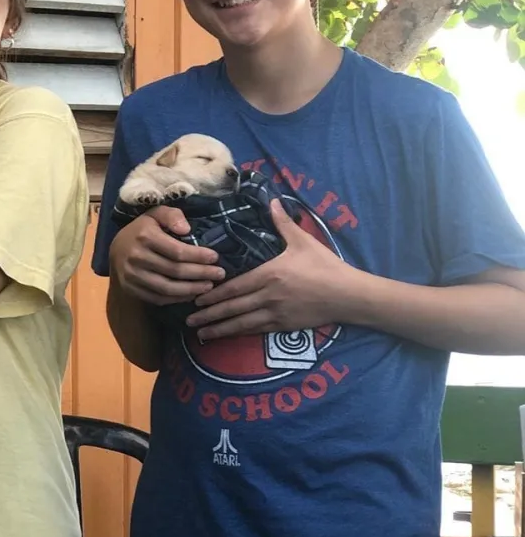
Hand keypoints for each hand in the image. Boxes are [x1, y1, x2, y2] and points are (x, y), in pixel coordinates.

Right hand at [110, 206, 225, 306]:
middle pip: (175, 271)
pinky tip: (190, 294)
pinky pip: (157, 298)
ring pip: (167, 288)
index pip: (177, 251)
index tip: (215, 257)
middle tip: (219, 274)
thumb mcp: (156, 214)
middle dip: (201, 274)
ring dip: (191, 290)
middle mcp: (136, 257)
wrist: (115, 249)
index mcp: (144, 236)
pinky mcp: (131, 288)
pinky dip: (177, 299)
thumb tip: (186, 230)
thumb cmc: (142, 229)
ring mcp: (132, 275)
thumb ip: (172, 215)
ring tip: (208, 286)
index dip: (198, 256)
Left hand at [186, 199, 356, 341]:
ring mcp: (276, 313)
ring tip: (199, 334)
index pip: (234, 286)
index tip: (195, 298)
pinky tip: (227, 336)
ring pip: (241, 323)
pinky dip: (239, 333)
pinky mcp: (285, 326)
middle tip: (188, 320)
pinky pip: (256, 330)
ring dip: (219, 328)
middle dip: (208, 314)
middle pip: (232, 307)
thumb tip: (272, 200)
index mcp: (269, 274)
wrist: (348, 295)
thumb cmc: (325, 266)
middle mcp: (268, 295)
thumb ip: (283, 223)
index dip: (213, 294)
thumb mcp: (303, 241)